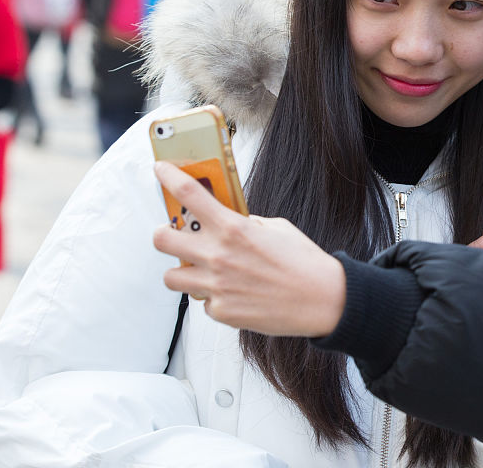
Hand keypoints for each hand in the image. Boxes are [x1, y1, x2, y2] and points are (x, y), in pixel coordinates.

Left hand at [151, 162, 346, 336]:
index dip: (169, 177)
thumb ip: (244, 223)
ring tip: (198, 269)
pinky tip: (232, 292)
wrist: (322, 299)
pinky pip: (202, 301)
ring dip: (182, 271)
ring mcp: (216, 286)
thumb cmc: (302, 262)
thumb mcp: (275, 227)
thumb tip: (225, 221)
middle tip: (171, 234)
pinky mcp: (221, 312)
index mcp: (233, 228)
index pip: (189, 194)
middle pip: (162, 239)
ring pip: (171, 277)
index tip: (161, 171)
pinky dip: (212, 296)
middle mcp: (219, 256)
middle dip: (162, 234)